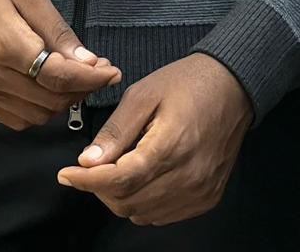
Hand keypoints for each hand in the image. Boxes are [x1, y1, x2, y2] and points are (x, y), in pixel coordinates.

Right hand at [0, 0, 121, 129]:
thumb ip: (59, 33)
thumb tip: (89, 63)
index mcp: (8, 46)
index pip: (60, 76)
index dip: (92, 78)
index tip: (113, 71)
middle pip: (51, 100)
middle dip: (82, 89)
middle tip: (98, 69)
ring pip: (36, 115)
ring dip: (62, 102)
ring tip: (75, 77)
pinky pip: (15, 118)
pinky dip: (38, 110)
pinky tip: (48, 88)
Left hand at [56, 53, 253, 225]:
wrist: (232, 87)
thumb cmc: (186, 84)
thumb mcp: (144, 94)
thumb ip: (116, 130)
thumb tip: (88, 161)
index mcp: (170, 146)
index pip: (120, 180)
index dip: (87, 181)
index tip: (66, 174)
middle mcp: (187, 176)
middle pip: (128, 201)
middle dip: (100, 187)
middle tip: (92, 165)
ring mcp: (200, 191)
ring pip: (142, 213)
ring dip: (121, 196)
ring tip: (117, 168)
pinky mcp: (207, 198)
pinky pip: (163, 215)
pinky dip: (143, 202)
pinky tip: (141, 178)